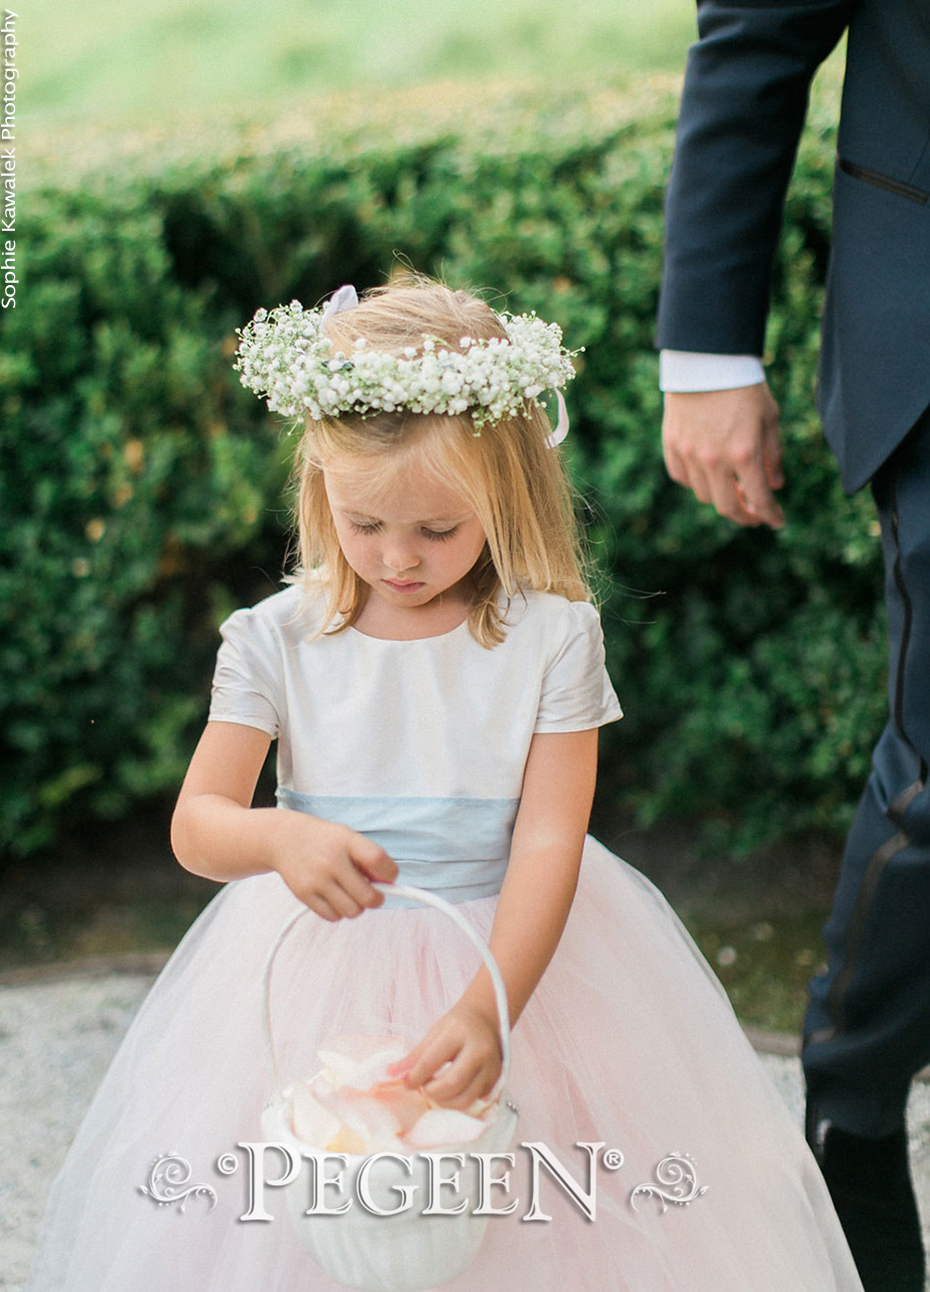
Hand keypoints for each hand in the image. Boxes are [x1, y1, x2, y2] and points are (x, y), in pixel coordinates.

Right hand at [270, 812, 397, 920]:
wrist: (283, 838)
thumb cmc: (323, 840)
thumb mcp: (348, 837)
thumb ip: (368, 857)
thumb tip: (389, 884)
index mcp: (347, 841)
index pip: (379, 861)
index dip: (391, 874)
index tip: (389, 878)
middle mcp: (332, 861)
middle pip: (368, 897)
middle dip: (376, 898)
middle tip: (372, 893)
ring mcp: (317, 879)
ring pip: (352, 911)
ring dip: (356, 906)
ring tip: (350, 893)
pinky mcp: (304, 894)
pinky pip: (333, 916)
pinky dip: (338, 911)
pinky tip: (334, 896)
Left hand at [389, 1000, 501, 1109]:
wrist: (486, 1018)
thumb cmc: (457, 1025)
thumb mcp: (434, 1033)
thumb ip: (414, 1056)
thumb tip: (390, 1074)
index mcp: (460, 1032)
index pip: (432, 1061)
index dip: (415, 1077)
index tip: (406, 1083)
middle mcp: (480, 1050)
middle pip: (452, 1084)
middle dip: (432, 1092)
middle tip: (423, 1088)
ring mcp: (491, 1066)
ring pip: (465, 1098)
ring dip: (445, 1101)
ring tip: (436, 1089)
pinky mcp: (497, 1078)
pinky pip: (475, 1099)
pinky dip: (459, 1100)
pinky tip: (452, 1090)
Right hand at [662, 383, 784, 528]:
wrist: (706, 359)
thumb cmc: (743, 386)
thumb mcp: (769, 418)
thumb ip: (773, 456)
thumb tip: (775, 485)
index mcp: (745, 454)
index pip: (760, 499)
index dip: (771, 515)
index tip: (778, 522)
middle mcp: (715, 460)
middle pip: (727, 508)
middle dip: (745, 517)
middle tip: (754, 515)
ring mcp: (689, 455)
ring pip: (704, 495)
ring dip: (721, 498)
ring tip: (732, 490)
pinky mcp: (672, 445)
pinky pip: (683, 477)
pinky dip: (697, 482)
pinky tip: (708, 475)